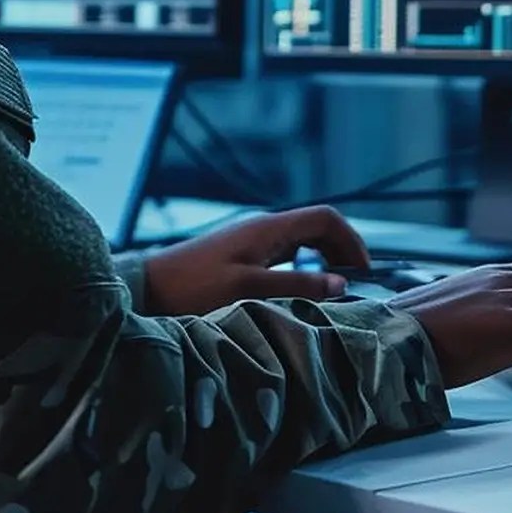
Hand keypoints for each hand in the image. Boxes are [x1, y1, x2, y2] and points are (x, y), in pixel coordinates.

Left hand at [141, 206, 370, 314]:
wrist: (147, 287)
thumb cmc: (192, 287)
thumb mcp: (248, 291)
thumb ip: (297, 287)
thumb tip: (340, 283)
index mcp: (268, 229)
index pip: (325, 218)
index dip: (351, 241)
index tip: (364, 272)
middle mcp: (262, 228)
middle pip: (316, 228)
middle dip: (341, 251)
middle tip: (354, 285)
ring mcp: (250, 241)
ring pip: (301, 242)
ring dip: (322, 261)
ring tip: (333, 292)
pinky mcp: (239, 256)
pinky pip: (284, 255)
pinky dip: (302, 268)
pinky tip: (300, 293)